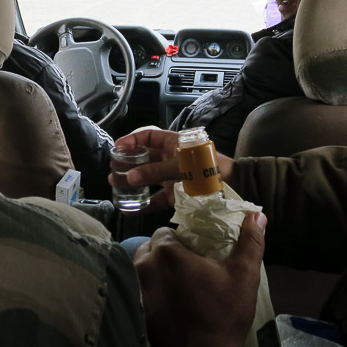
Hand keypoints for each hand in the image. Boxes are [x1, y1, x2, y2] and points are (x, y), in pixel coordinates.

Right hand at [110, 129, 235, 209]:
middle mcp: (171, 159)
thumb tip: (131, 177)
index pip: (148, 137)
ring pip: (147, 178)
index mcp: (174, 144)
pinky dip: (143, 204)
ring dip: (132, 182)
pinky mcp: (176, 195)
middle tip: (113, 168)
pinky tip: (129, 209)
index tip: (117, 147)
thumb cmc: (209, 167)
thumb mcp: (180, 165)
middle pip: (144, 158)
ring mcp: (172, 178)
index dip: (132, 140)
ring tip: (116, 185)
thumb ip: (156, 171)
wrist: (233, 186)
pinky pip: (155, 199)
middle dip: (128, 162)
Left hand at [134, 212, 266, 346]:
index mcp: (167, 252)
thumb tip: (257, 215)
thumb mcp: (243, 274)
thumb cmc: (223, 313)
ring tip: (178, 284)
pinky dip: (150, 291)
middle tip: (187, 268)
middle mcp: (144, 266)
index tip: (194, 252)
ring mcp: (137, 290)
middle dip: (165, 254)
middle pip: (150, 249)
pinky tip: (169, 303)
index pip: (165, 232)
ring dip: (155, 271)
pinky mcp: (136, 310)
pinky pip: (139, 290)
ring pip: (142, 269)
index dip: (179, 239)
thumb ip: (250, 241)